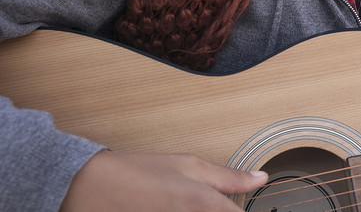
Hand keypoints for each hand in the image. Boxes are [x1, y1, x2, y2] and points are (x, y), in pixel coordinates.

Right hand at [60, 151, 267, 211]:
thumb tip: (261, 178)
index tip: (245, 207)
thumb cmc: (138, 173)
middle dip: (219, 210)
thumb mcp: (187, 166)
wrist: (88, 187)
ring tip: (183, 203)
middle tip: (195, 201)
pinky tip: (174, 208)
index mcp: (202, 203)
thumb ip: (228, 177)